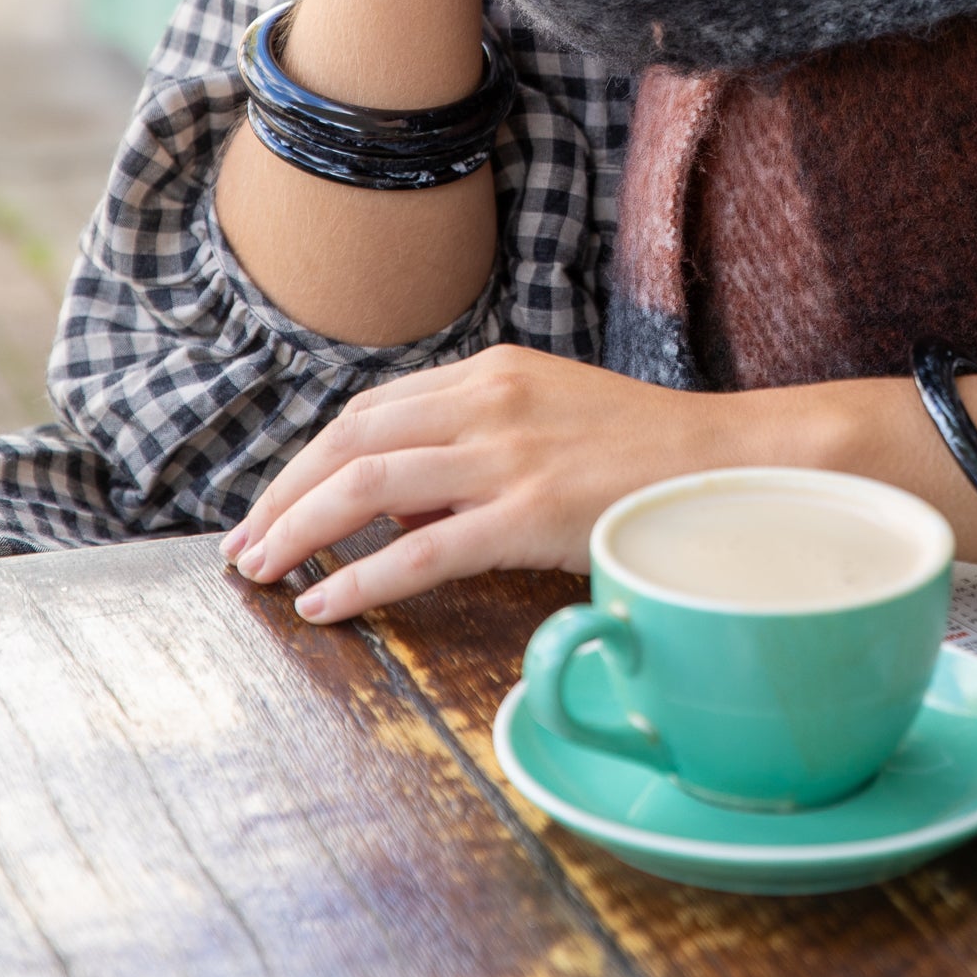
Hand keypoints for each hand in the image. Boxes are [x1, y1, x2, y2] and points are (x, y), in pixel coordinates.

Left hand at [220, 345, 735, 621]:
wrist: (732, 462)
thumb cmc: (648, 453)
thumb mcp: (553, 417)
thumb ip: (476, 444)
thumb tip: (401, 505)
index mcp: (493, 371)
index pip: (372, 410)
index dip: (311, 460)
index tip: (276, 503)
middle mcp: (490, 400)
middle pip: (351, 439)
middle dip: (284, 494)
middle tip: (244, 545)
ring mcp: (508, 454)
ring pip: (367, 485)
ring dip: (299, 531)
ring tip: (260, 572)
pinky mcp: (528, 513)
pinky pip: (420, 550)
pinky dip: (360, 579)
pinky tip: (325, 606)